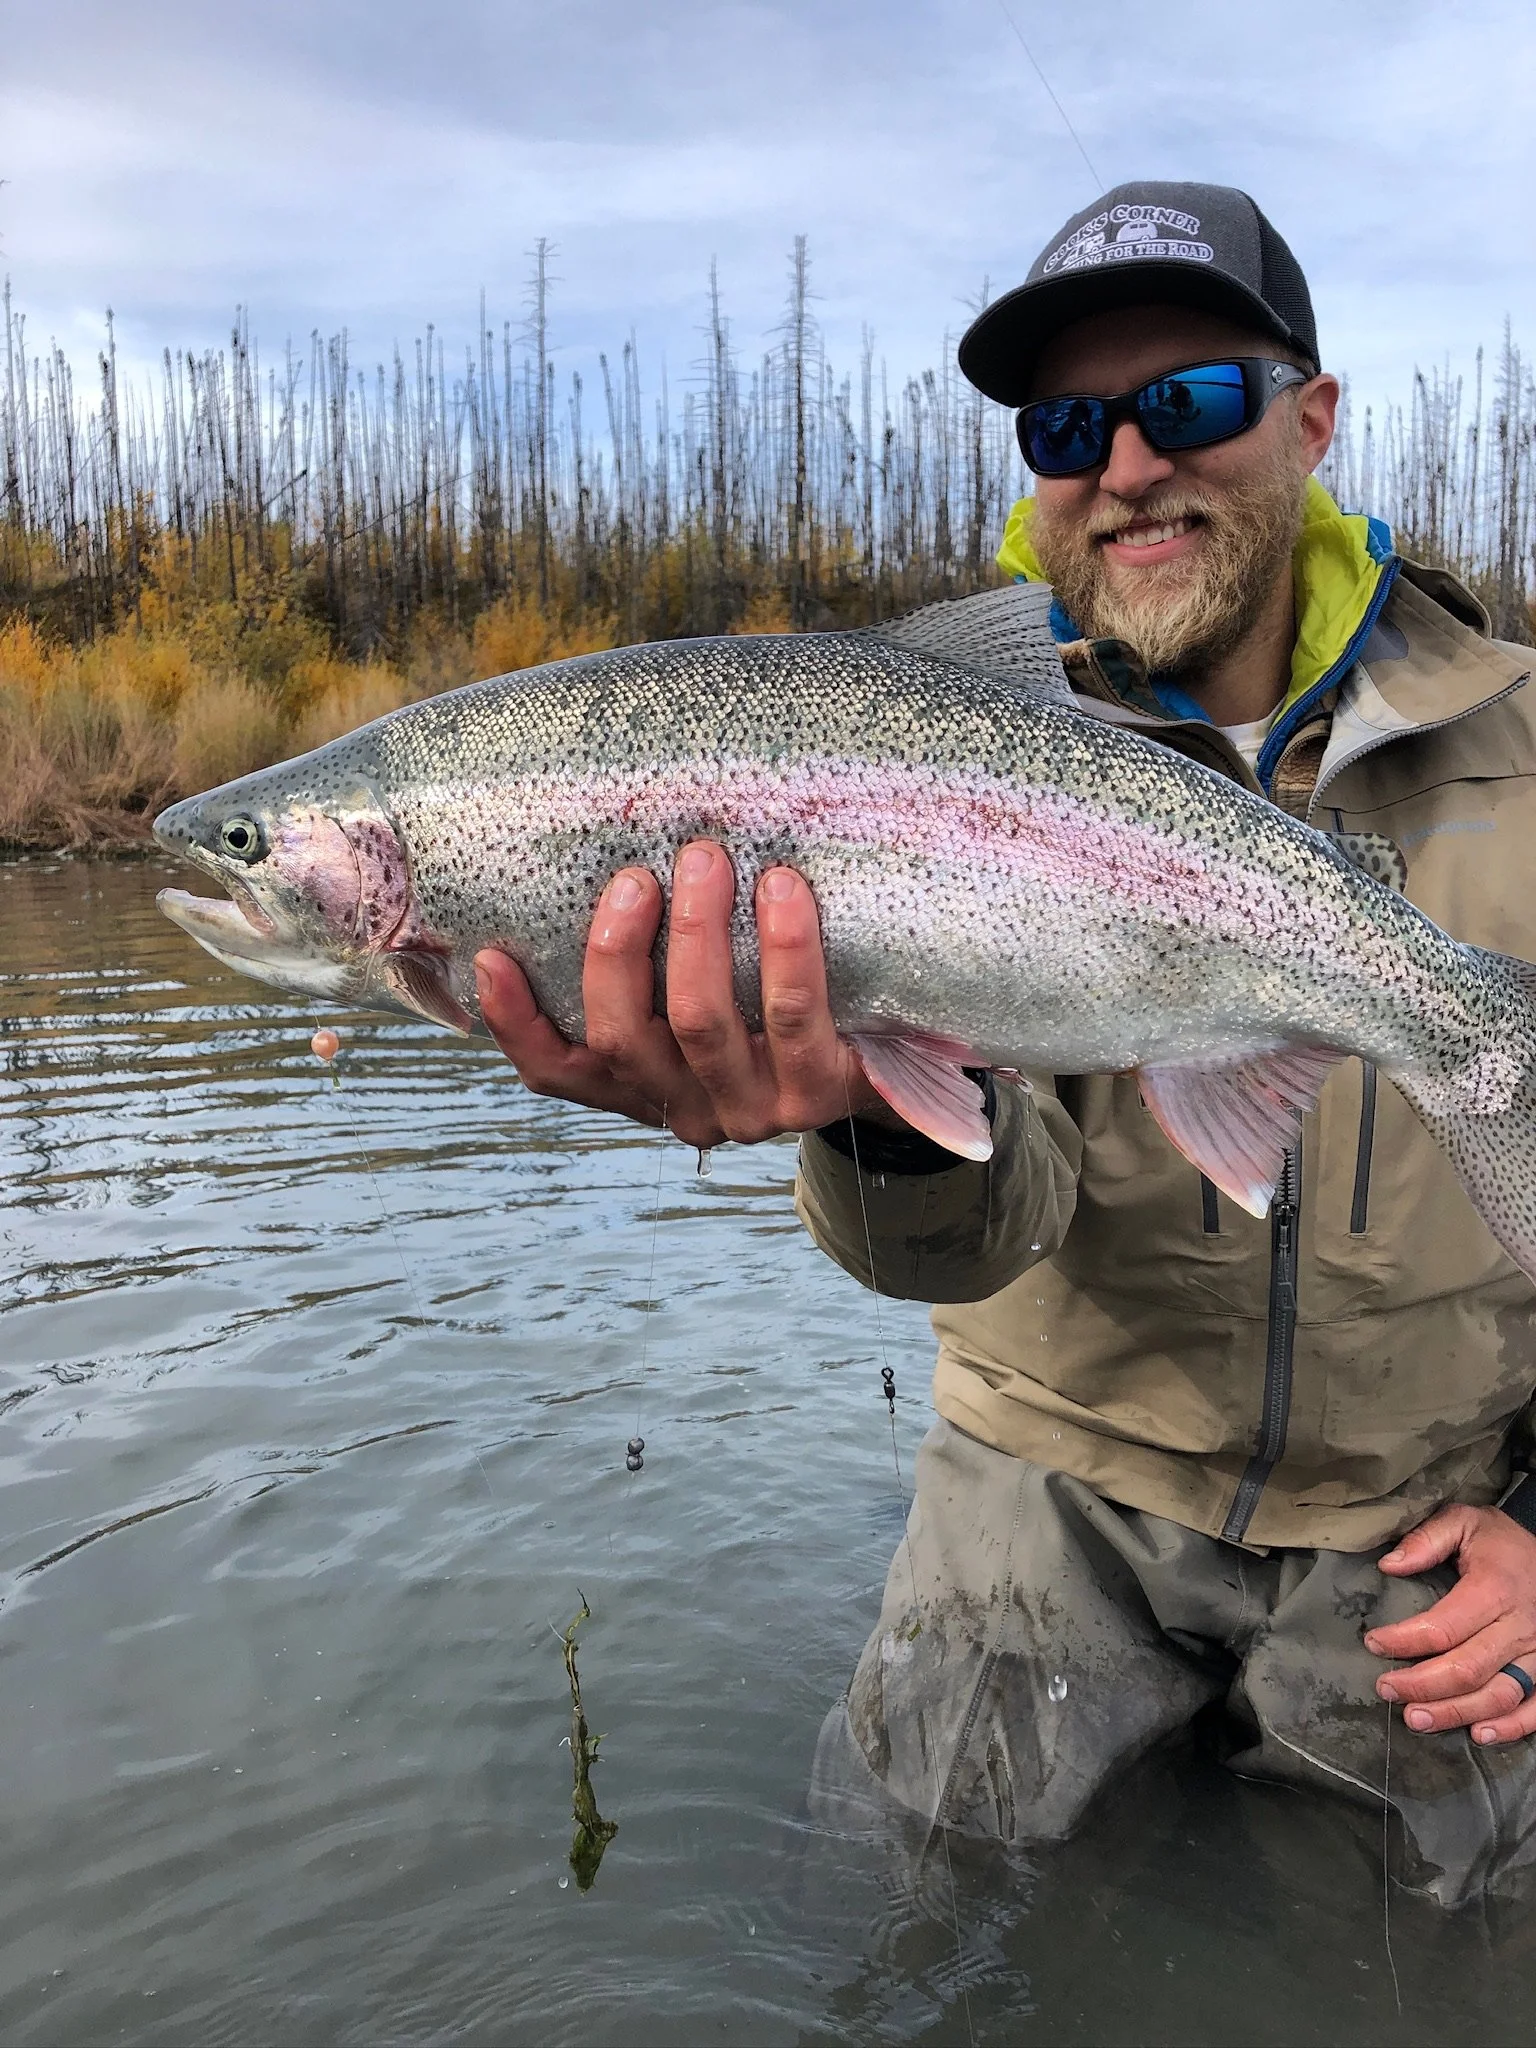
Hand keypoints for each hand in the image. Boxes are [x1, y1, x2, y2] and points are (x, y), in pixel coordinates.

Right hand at [472, 838, 893, 1150]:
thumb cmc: (778, 1000)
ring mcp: (750, 1110)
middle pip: (621, 1039)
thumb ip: (652, 960)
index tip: (492, 957)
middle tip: (636, 876)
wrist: (892, 1055)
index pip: (559, 1073)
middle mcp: (687, 1109)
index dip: (516, 1023)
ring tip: (706, 858)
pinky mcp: (815, 1094)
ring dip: (696, 933)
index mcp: (644, 1087)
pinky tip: (784, 888)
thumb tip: (600, 861)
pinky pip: (792, 1013)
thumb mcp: (709, 989)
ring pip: (699, 1023)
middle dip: (618, 950)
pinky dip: (783, 945)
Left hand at [1366, 1504, 1535, 1744]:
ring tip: (1415, 1719)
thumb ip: (1427, 1538)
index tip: (1372, 1644)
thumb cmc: (1502, 1543)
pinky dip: (1510, 1727)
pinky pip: (1535, 1709)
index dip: (1403, 1640)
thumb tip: (1389, 1565)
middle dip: (1420, 1684)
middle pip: (1467, 1668)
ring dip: (1455, 1712)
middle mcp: (1519, 1627)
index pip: (1443, 1627)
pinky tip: (1478, 1734)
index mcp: (1495, 1589)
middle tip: (1386, 1689)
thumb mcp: (1465, 1521)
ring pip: (1498, 1695)